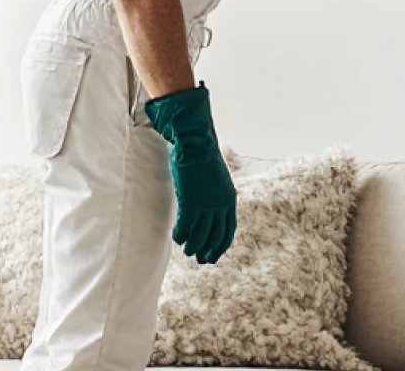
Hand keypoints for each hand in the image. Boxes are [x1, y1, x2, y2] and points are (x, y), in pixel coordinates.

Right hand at [144, 81, 236, 263]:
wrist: (196, 144)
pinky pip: (185, 227)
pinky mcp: (190, 202)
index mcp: (229, 199)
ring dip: (192, 247)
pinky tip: (175, 237)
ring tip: (186, 251)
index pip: (228, 230)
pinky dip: (180, 235)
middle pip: (215, 237)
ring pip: (199, 236)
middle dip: (208, 252)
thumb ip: (215, 195)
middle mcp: (220, 205)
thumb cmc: (203, 159)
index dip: (221, 246)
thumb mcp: (215, 179)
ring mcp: (206, 205)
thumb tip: (209, 207)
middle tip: (200, 260)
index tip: (214, 256)